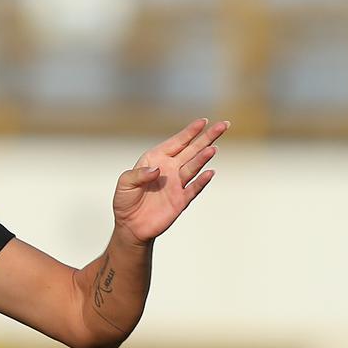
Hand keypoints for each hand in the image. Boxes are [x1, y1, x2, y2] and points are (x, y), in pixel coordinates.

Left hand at [114, 118, 228, 243]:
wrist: (130, 226)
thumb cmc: (125, 201)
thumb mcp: (124, 184)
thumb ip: (138, 174)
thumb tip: (157, 170)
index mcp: (155, 160)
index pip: (176, 143)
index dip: (189, 132)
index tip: (204, 121)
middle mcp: (170, 169)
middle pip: (192, 150)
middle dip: (207, 137)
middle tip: (223, 125)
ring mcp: (177, 184)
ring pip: (193, 167)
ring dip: (203, 157)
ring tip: (212, 148)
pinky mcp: (181, 200)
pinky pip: (193, 188)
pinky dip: (201, 181)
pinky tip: (210, 172)